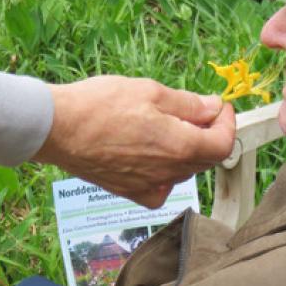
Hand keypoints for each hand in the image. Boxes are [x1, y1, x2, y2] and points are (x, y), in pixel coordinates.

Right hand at [33, 76, 235, 207]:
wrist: (57, 128)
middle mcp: (169, 173)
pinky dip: (165, 171)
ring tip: (164, 124)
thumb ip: (189, 104)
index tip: (220, 108)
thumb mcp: (151, 92)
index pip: (223, 144)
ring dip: (185, 149)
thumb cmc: (100, 105)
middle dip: (207, 133)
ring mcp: (150, 186)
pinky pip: (161, 186)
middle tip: (195, 110)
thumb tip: (213, 108)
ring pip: (183, 170)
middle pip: (205, 157)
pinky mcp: (131, 192)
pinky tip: (150, 154)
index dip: (228, 124)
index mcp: (180, 147)